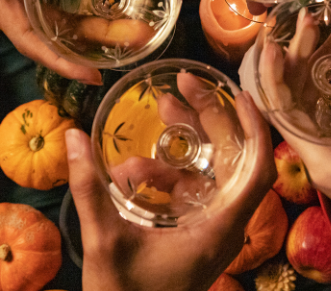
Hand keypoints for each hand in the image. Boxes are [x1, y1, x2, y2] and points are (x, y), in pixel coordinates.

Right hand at [66, 91, 274, 290]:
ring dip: (184, 145)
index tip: (239, 94)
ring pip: (208, 174)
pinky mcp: (195, 235)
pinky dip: (168, 175)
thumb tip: (73, 137)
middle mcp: (224, 227)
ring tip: (159, 112)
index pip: (257, 171)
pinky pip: (190, 192)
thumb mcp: (104, 242)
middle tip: (180, 88)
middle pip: (232, 161)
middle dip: (208, 119)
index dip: (255, 129)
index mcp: (219, 229)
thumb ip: (89, 189)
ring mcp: (210, 230)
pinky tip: (133, 170)